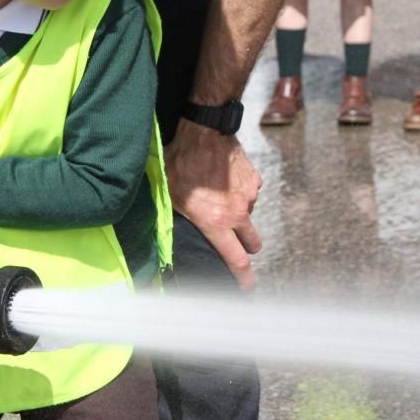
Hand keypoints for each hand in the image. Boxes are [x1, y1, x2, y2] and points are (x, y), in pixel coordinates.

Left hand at [164, 120, 262, 290]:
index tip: (248, 287)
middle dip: (247, 246)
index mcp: (216, 222)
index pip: (237, 260)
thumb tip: (164, 237)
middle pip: (253, 243)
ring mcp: (249, 196)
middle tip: (235, 241)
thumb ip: (175, 218)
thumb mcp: (170, 195)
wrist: (205, 131)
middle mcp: (237, 212)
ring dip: (238, 212)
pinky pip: (250, 193)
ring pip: (248, 214)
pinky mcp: (254, 179)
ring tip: (219, 196)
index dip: (244, 278)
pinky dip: (241, 192)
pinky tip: (226, 180)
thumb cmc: (182, 162)